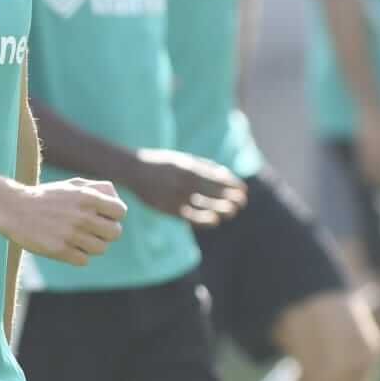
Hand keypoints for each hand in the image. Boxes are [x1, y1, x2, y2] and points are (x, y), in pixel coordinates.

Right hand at [0, 178, 126, 265]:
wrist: (14, 208)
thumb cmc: (47, 197)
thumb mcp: (73, 185)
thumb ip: (98, 189)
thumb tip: (118, 203)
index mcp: (87, 196)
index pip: (121, 211)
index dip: (115, 216)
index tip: (103, 217)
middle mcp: (81, 215)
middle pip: (115, 233)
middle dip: (107, 233)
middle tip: (94, 230)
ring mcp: (70, 234)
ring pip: (101, 249)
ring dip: (92, 246)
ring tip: (79, 239)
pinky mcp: (59, 250)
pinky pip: (84, 261)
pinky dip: (78, 256)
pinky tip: (67, 246)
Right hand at [129, 149, 247, 225]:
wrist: (135, 170)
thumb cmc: (165, 163)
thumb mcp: (185, 159)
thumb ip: (206, 166)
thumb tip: (228, 175)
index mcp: (189, 167)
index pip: (217, 178)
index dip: (232, 186)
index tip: (244, 190)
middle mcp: (183, 182)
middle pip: (213, 193)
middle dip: (230, 198)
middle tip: (242, 203)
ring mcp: (175, 196)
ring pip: (203, 206)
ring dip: (221, 210)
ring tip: (232, 212)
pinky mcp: (168, 209)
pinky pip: (190, 217)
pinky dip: (204, 220)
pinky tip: (215, 221)